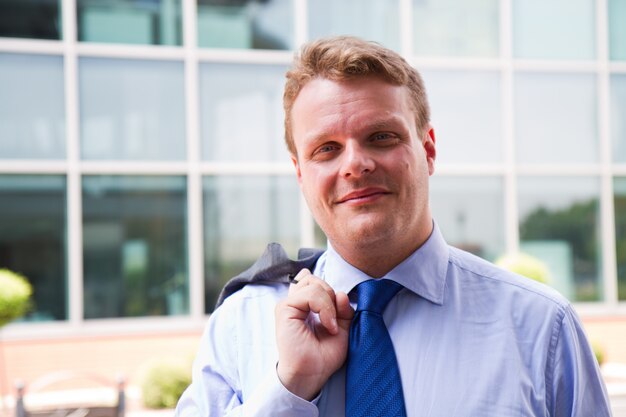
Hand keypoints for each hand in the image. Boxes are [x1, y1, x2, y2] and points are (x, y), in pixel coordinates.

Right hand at [275, 269, 353, 399]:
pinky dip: (325, 308)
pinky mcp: (284, 309)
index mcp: (304, 305)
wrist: (312, 374)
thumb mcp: (342, 328)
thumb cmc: (323, 356)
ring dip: (329, 303)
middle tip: (336, 320)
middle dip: (332, 295)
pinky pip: (310, 294)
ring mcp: (288, 304)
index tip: (338, 313)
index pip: (313, 281)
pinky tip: (329, 325)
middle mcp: (295, 302)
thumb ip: (343, 309)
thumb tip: (341, 293)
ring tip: (332, 324)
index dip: (330, 292)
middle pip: (315, 280)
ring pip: (314, 284)